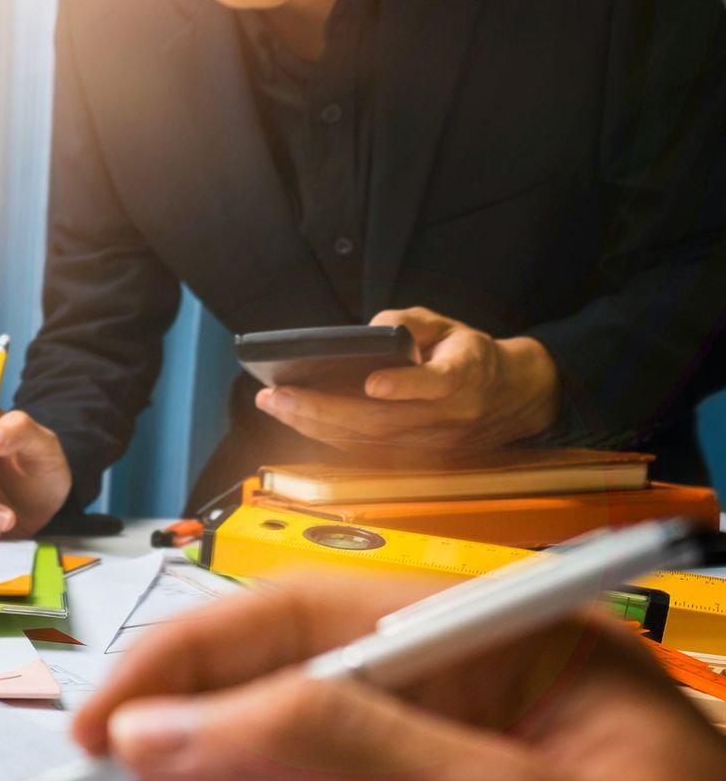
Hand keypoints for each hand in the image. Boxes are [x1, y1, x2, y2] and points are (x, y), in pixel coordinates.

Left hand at [255, 307, 559, 452]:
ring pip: (365, 440)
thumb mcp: (448, 325)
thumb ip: (410, 322)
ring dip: (313, 425)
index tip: (374, 383)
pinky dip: (324, 435)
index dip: (407, 386)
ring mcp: (428, 444)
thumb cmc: (467, 354)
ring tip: (273, 404)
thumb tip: (367, 332)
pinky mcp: (412, 458)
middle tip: (277, 395)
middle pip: (381, 421)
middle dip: (323, 409)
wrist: (507, 398)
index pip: (439, 384)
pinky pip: (362, 450)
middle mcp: (447, 417)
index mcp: (466, 376)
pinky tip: (292, 418)